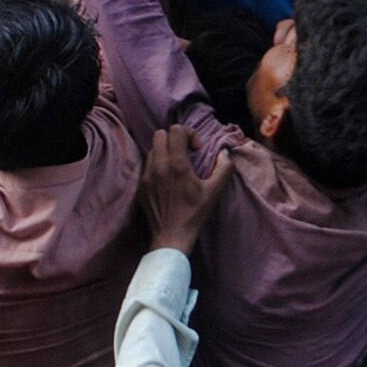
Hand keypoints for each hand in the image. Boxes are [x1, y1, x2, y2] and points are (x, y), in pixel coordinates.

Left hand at [139, 126, 233, 256]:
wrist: (171, 236)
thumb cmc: (194, 213)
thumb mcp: (214, 192)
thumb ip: (224, 168)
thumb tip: (224, 153)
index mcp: (177, 164)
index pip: (176, 130)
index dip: (189, 134)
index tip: (196, 149)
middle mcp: (159, 165)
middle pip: (160, 134)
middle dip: (175, 138)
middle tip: (185, 152)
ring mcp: (147, 175)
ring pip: (153, 148)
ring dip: (165, 150)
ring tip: (176, 165)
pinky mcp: (141, 184)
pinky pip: (147, 163)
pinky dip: (157, 163)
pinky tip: (167, 178)